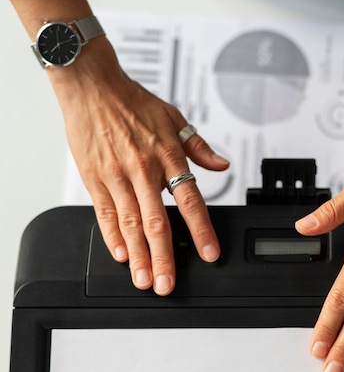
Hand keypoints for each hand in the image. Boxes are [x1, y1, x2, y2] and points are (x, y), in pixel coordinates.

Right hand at [51, 38, 228, 294]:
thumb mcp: (174, 118)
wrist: (92, 86)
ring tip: (146, 279)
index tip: (210, 253)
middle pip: (157, 221)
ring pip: (130, 224)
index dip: (201, 229)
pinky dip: (113, 237)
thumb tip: (223, 164)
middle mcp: (143, 169)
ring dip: (139, 255)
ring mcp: (117, 176)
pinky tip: (122, 255)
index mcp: (168, 155)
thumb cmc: (133, 102)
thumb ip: (199, 147)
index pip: (190, 200)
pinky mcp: (94, 179)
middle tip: (169, 284)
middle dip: (165, 256)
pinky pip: (105, 213)